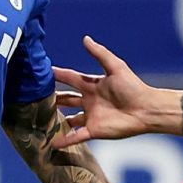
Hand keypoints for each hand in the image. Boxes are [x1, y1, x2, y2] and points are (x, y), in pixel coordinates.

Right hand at [52, 36, 166, 148]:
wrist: (146, 109)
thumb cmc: (134, 87)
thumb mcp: (116, 67)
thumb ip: (100, 53)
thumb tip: (86, 39)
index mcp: (93, 84)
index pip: (71, 77)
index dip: (58, 74)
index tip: (43, 72)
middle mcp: (90, 100)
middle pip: (67, 99)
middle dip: (54, 98)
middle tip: (36, 97)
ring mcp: (91, 116)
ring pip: (69, 118)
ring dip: (58, 120)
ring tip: (41, 121)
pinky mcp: (94, 130)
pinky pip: (76, 136)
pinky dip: (65, 140)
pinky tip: (52, 144)